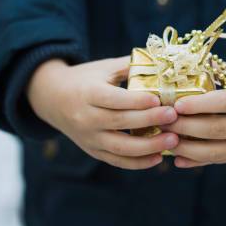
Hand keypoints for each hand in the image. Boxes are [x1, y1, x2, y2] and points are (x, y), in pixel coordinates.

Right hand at [27, 56, 178, 169]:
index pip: (114, 100)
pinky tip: (159, 157)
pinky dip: (138, 163)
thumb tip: (161, 62)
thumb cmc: (85, 79)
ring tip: (173, 140)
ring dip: (148, 147)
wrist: (52, 98)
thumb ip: (129, 66)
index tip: (159, 100)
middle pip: (120, 122)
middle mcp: (86, 118)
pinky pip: (117, 161)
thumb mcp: (103, 68)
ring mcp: (89, 137)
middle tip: (174, 116)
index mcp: (88, 94)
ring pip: (120, 147)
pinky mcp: (93, 151)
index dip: (137, 101)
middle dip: (149, 120)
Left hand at [161, 61, 225, 167]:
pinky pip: (219, 160)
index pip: (224, 103)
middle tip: (161, 121)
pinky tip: (178, 159)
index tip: (176, 104)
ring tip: (165, 140)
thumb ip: (212, 71)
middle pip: (216, 129)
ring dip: (187, 148)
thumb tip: (177, 64)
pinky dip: (197, 161)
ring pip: (216, 151)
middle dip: (185, 127)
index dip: (199, 105)